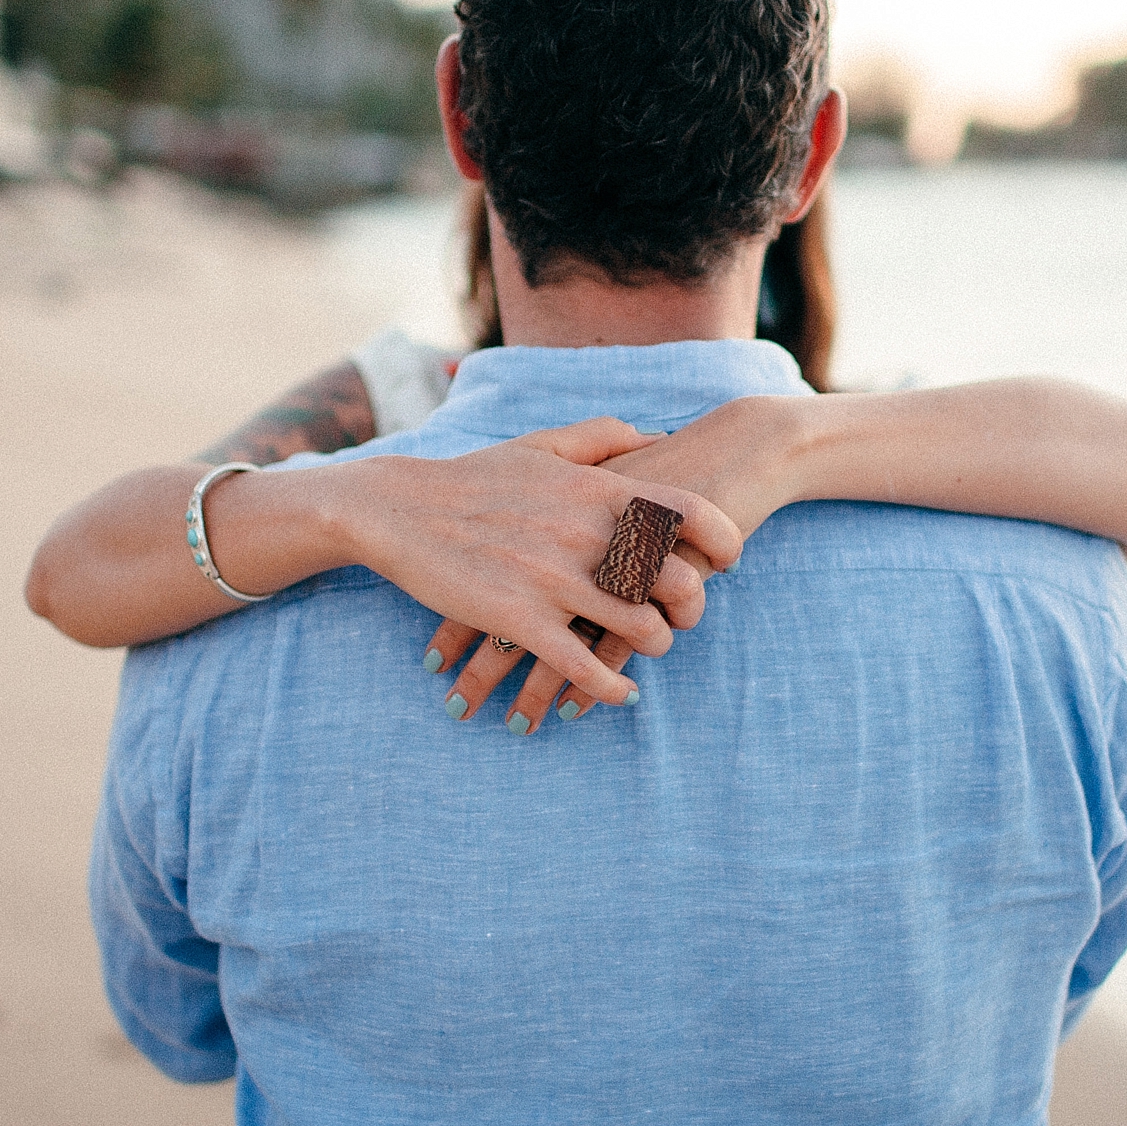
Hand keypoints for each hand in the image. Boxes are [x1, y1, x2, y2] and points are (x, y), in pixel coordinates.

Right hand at [391, 418, 741, 726]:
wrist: (399, 509)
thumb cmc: (475, 477)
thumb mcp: (542, 444)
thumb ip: (604, 437)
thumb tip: (659, 433)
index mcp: (597, 489)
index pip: (692, 514)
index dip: (725, 541)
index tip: (726, 560)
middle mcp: (584, 533)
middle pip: (679, 581)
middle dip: (694, 606)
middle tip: (685, 615)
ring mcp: (553, 579)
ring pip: (641, 629)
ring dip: (656, 646)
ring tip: (648, 647)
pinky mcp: (520, 620)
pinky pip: (584, 666)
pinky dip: (612, 687)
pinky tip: (621, 692)